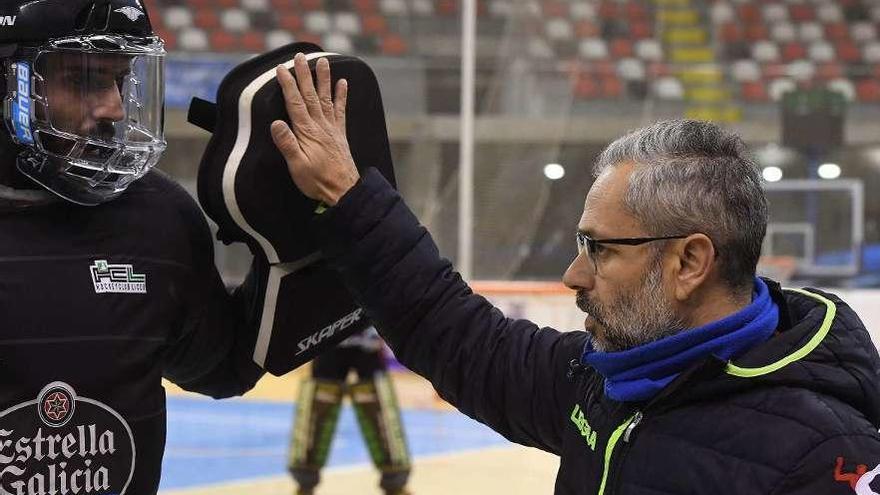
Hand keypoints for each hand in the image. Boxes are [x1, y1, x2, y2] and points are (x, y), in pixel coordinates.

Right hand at [271, 53, 359, 205]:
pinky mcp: (339, 134)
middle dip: (304, 74)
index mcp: (307, 132)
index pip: (295, 102)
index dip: (288, 84)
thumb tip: (276, 123)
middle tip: (300, 56)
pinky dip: (342, 96)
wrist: (344, 190)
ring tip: (323, 61)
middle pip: (310, 95)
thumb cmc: (317, 180)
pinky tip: (343, 83)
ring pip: (326, 98)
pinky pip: (341, 110)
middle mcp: (320, 125)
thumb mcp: (297, 166)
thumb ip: (287, 144)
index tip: (281, 69)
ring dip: (324, 79)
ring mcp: (331, 128)